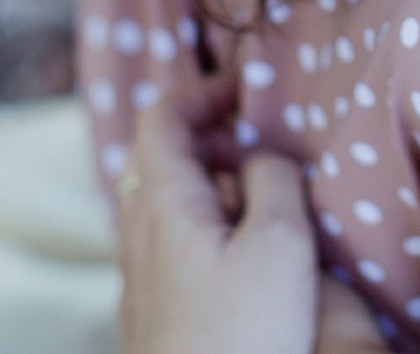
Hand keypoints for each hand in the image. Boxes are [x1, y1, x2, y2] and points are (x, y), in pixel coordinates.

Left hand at [118, 90, 324, 353]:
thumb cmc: (244, 335)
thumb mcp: (280, 244)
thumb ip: (273, 180)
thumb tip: (262, 154)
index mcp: (163, 202)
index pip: (160, 117)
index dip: (200, 92)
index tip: (244, 90)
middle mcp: (139, 232)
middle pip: (157, 157)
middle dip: (207, 136)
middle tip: (257, 144)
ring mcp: (139, 274)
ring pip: (163, 200)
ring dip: (208, 181)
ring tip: (259, 196)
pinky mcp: (152, 309)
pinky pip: (170, 239)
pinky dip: (204, 220)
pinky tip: (242, 251)